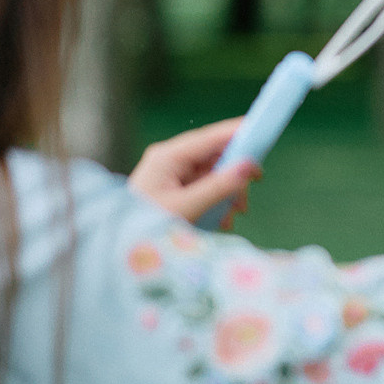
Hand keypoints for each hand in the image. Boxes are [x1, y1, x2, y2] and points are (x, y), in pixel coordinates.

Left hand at [129, 119, 258, 225]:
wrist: (119, 251)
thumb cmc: (146, 228)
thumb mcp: (187, 208)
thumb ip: (219, 187)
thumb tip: (249, 165)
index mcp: (168, 157)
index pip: (210, 137)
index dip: (238, 133)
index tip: (263, 131)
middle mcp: (169, 160)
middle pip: (214, 157)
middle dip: (234, 177)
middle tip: (245, 201)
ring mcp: (171, 175)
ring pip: (212, 175)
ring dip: (226, 195)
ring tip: (229, 219)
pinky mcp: (174, 190)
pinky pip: (204, 188)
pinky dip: (216, 202)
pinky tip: (219, 221)